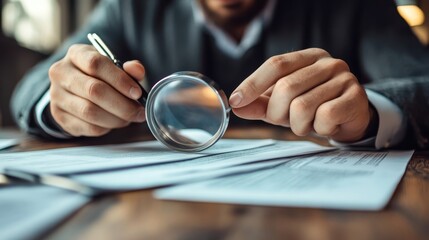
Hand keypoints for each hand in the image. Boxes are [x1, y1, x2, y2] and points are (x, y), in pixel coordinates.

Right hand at [48, 44, 145, 136]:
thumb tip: (137, 70)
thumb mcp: (115, 67)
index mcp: (76, 54)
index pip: (95, 64)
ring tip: (129, 118)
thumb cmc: (101, 76)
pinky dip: (107, 127)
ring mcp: (57, 95)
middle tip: (139, 111)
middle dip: (122, 104)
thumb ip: (129, 69)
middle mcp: (61, 73)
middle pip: (94, 90)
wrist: (77, 90)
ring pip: (90, 111)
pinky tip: (115, 122)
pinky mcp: (59, 116)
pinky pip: (88, 126)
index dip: (120, 80)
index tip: (137, 93)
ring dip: (116, 118)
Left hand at [229, 48, 371, 141]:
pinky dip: (320, 128)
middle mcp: (327, 62)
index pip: (275, 64)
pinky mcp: (356, 96)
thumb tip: (236, 106)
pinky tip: (326, 125)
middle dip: (278, 112)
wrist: (349, 120)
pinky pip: (325, 116)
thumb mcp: (282, 105)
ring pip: (302, 106)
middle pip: (286, 87)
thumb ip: (260, 104)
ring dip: (299, 125)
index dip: (252, 83)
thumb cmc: (313, 108)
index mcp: (307, 57)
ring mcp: (344, 77)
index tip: (235, 100)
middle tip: (286, 120)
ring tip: (309, 123)